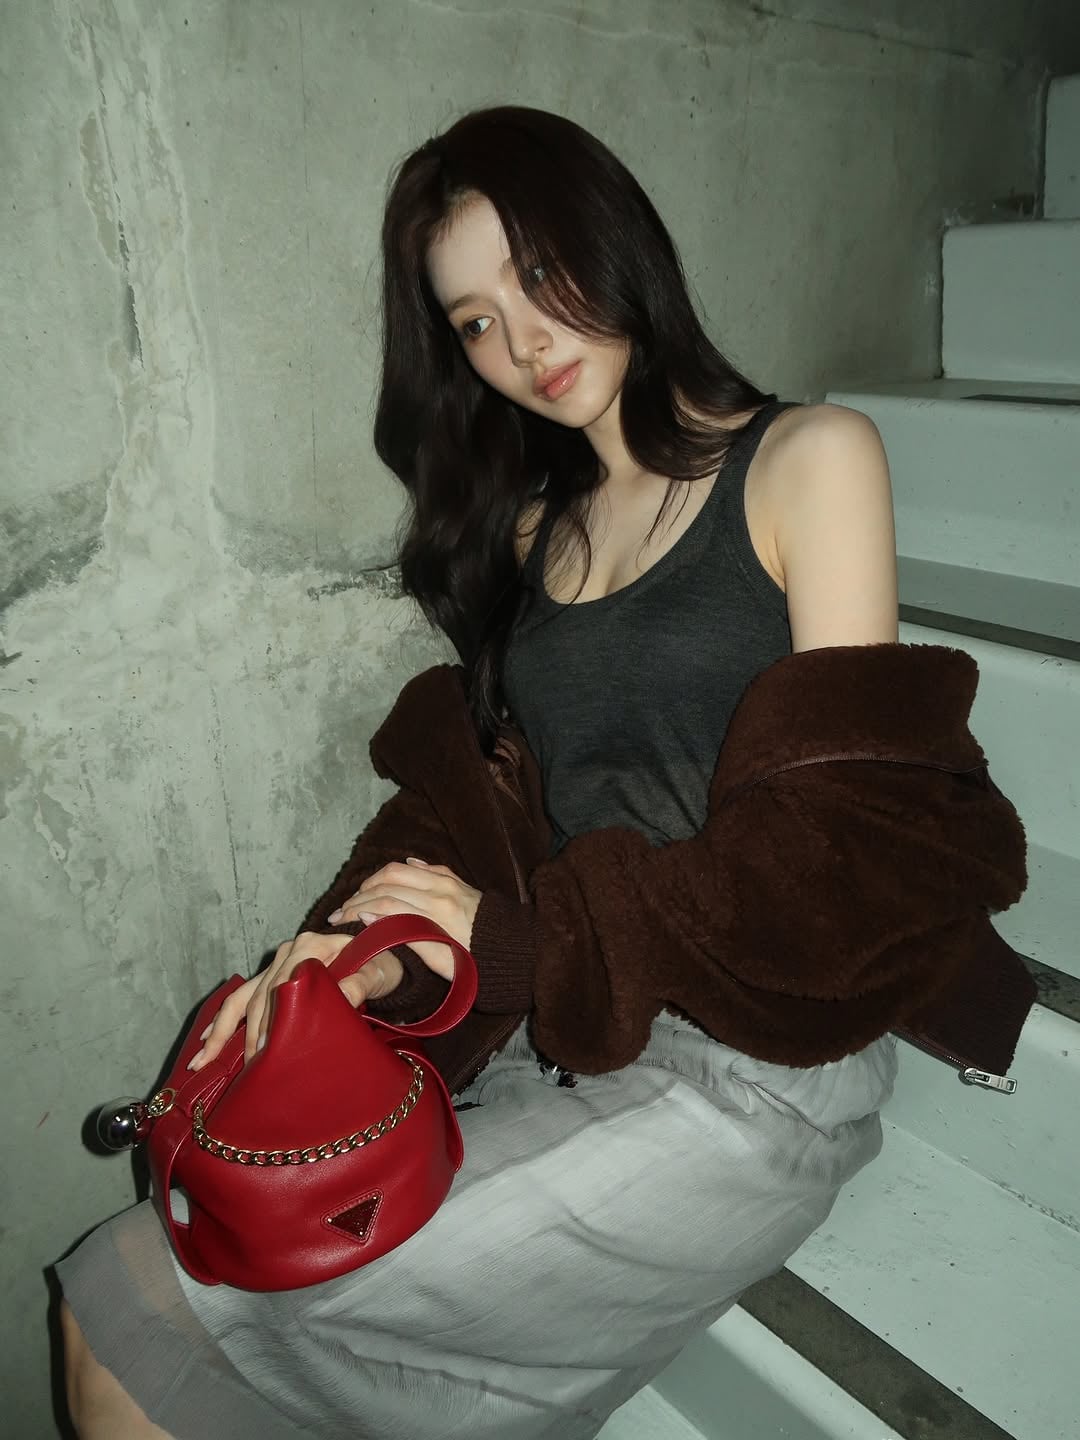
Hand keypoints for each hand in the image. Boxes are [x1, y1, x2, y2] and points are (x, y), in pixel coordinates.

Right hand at [188, 930, 403, 1070]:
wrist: (383, 955)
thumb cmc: (381, 967)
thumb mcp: (377, 974)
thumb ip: (360, 984)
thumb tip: (341, 996)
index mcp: (311, 947)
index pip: (283, 989)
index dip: (273, 1023)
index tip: (268, 1053)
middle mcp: (290, 952)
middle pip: (259, 998)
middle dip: (248, 1038)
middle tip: (248, 1073)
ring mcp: (279, 962)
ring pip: (243, 999)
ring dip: (222, 1031)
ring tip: (204, 1061)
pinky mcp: (273, 975)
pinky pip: (242, 998)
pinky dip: (223, 1022)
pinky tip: (205, 1045)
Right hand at [327, 858, 480, 980]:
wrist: (510, 948)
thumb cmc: (475, 963)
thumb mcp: (439, 961)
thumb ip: (405, 937)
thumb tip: (370, 919)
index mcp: (435, 913)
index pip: (384, 904)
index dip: (358, 911)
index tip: (340, 921)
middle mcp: (439, 890)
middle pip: (386, 884)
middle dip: (358, 896)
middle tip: (341, 911)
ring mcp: (446, 880)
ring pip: (398, 869)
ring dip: (372, 880)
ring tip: (357, 896)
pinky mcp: (452, 877)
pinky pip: (419, 866)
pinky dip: (398, 870)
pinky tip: (386, 878)